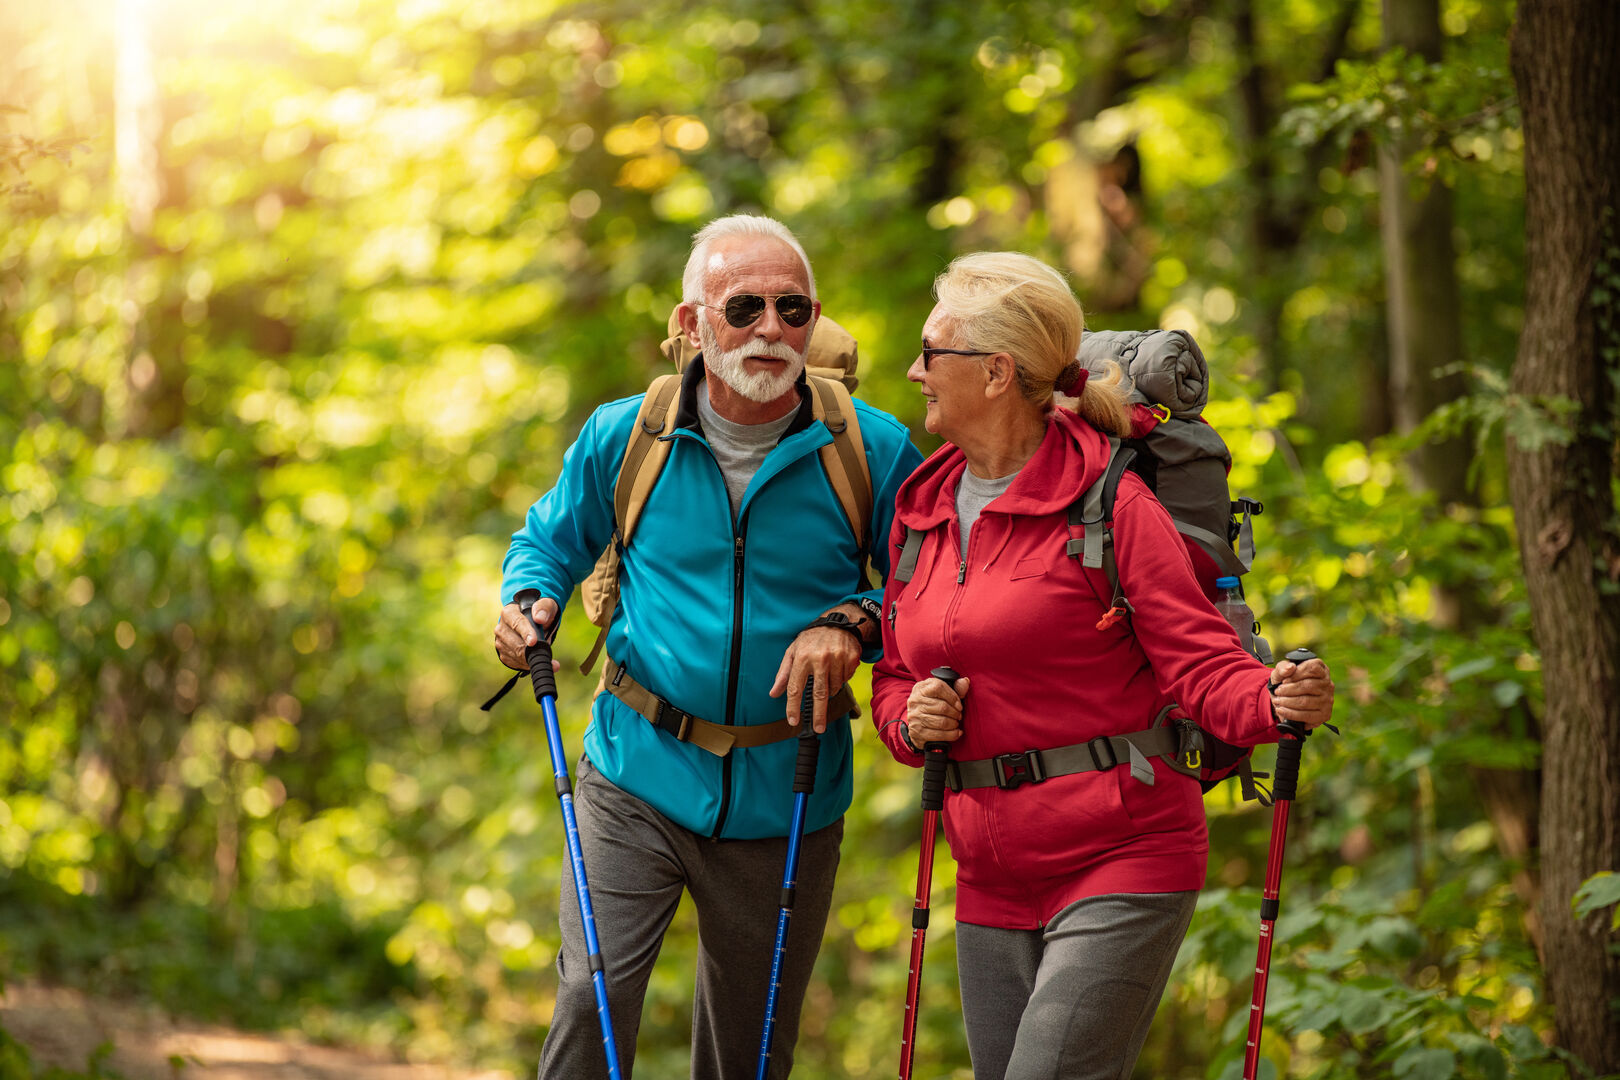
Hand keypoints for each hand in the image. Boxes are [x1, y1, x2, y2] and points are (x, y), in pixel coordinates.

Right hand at [494, 598, 562, 672]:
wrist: (534, 625)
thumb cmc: (540, 614)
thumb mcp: (547, 606)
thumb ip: (544, 608)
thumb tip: (539, 619)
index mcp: (509, 613)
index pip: (516, 623)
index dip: (526, 633)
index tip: (533, 642)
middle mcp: (501, 628)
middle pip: (515, 643)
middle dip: (531, 650)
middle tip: (546, 652)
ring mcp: (500, 642)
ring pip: (516, 655)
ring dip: (531, 658)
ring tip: (544, 656)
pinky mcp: (503, 654)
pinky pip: (515, 663)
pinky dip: (527, 665)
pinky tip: (535, 660)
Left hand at [770, 605, 865, 733]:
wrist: (837, 622)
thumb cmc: (811, 639)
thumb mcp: (793, 652)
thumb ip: (783, 674)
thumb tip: (773, 694)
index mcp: (802, 657)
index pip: (795, 687)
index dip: (793, 706)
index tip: (794, 721)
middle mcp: (820, 658)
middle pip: (819, 694)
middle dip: (818, 714)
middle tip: (818, 729)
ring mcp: (838, 658)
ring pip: (834, 687)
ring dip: (830, 689)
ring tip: (826, 677)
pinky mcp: (852, 658)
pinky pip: (846, 679)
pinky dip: (841, 679)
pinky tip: (837, 668)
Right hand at [905, 673, 969, 747]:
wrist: (917, 724)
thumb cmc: (932, 705)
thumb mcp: (941, 693)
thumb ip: (955, 687)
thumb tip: (965, 682)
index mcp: (921, 688)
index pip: (938, 688)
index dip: (952, 697)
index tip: (959, 705)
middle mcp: (915, 701)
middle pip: (942, 707)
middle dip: (955, 713)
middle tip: (959, 716)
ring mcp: (915, 717)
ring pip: (942, 722)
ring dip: (954, 724)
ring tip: (956, 723)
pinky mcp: (917, 732)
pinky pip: (939, 735)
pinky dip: (952, 735)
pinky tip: (957, 732)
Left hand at [1269, 655, 1334, 729]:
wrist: (1284, 700)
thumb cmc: (1285, 682)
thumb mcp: (1280, 672)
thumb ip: (1282, 667)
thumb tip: (1290, 668)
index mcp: (1321, 670)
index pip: (1313, 668)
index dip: (1296, 674)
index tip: (1284, 680)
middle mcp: (1328, 684)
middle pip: (1308, 686)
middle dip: (1288, 690)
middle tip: (1277, 692)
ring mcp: (1328, 700)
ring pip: (1306, 701)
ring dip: (1287, 702)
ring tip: (1277, 701)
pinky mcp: (1324, 714)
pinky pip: (1306, 715)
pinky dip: (1291, 713)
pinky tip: (1281, 710)